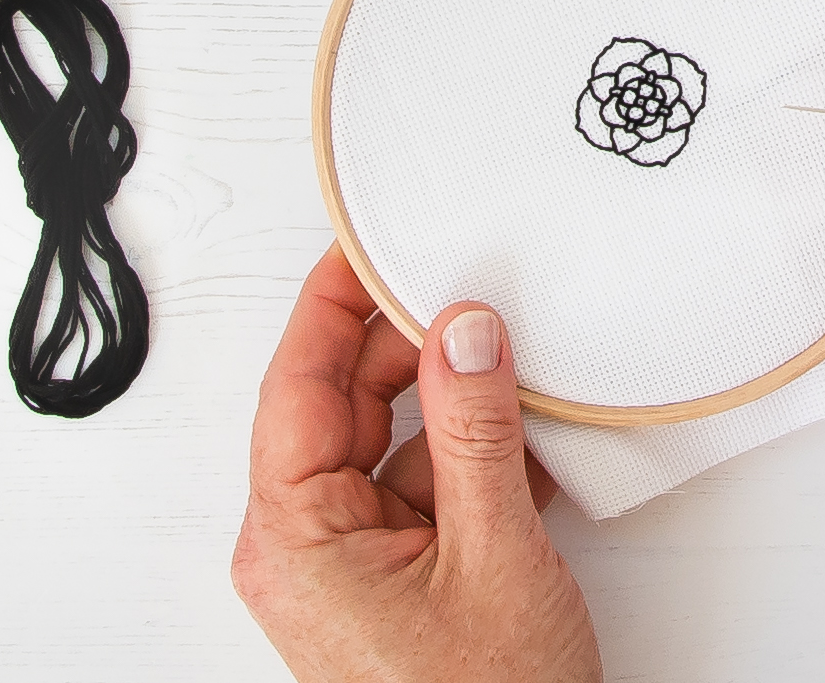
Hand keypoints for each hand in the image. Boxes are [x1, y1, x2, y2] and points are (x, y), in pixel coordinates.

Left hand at [232, 245, 600, 682]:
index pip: (298, 380)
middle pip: (346, 403)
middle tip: (469, 290)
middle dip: (412, 348)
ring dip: (458, 407)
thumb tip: (460, 324)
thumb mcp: (491, 554)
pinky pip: (428, 490)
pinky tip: (531, 438)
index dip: (333, 301)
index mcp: (293, 533)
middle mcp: (308, 544)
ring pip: (396, 444)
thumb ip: (474, 427)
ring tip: (517, 364)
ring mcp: (355, 566)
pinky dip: (478, 462)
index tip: (369, 238)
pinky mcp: (402, 584)